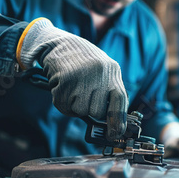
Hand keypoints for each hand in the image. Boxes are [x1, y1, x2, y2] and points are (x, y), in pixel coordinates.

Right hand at [17, 18, 127, 138]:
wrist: (58, 43)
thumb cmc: (82, 62)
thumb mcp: (102, 72)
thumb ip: (107, 93)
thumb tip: (113, 124)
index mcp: (112, 71)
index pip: (120, 101)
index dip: (118, 121)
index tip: (115, 134)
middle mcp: (100, 73)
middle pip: (98, 111)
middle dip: (89, 109)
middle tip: (82, 96)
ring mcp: (82, 76)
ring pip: (80, 110)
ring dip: (74, 105)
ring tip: (71, 88)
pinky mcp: (65, 80)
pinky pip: (64, 106)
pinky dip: (61, 101)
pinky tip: (61, 86)